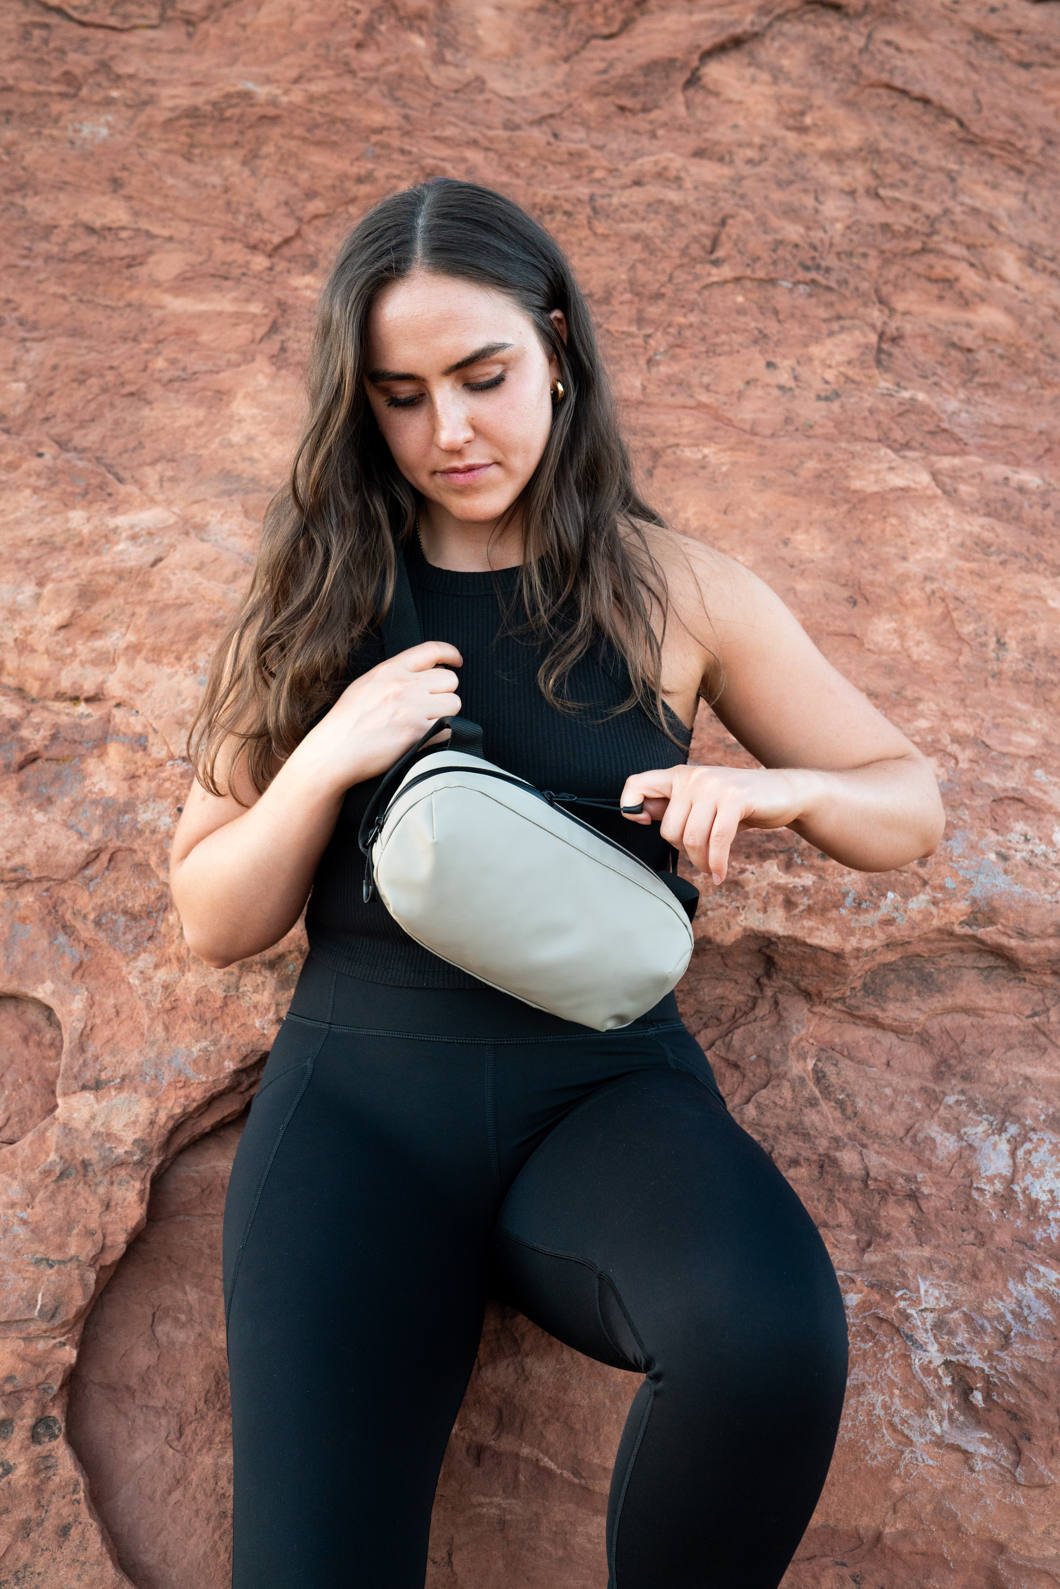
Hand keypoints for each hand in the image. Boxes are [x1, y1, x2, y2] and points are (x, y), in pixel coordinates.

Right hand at [293, 640, 462, 793]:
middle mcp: (404, 686)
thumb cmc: (346, 721)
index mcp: (390, 670)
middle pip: (450, 680)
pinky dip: (441, 735)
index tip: (457, 662)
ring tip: (424, 723)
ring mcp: (412, 710)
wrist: (334, 751)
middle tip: (429, 706)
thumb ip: (394, 675)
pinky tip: (423, 738)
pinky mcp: (418, 735)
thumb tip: (423, 673)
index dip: (451, 653)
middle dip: (444, 692)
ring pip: (455, 704)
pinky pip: (449, 729)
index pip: (432, 650)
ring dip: (446, 714)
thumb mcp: (366, 684)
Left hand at [619, 763, 806, 884]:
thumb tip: (635, 813)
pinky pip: (717, 839)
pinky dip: (716, 863)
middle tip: (700, 856)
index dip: (630, 806)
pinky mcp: (736, 798)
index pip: (636, 784)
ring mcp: (714, 785)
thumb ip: (671, 806)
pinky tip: (719, 873)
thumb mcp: (701, 801)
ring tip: (711, 868)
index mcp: (679, 775)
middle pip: (668, 829)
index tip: (644, 823)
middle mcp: (693, 776)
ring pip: (692, 838)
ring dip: (701, 862)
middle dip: (683, 852)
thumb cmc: (737, 803)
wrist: (784, 793)